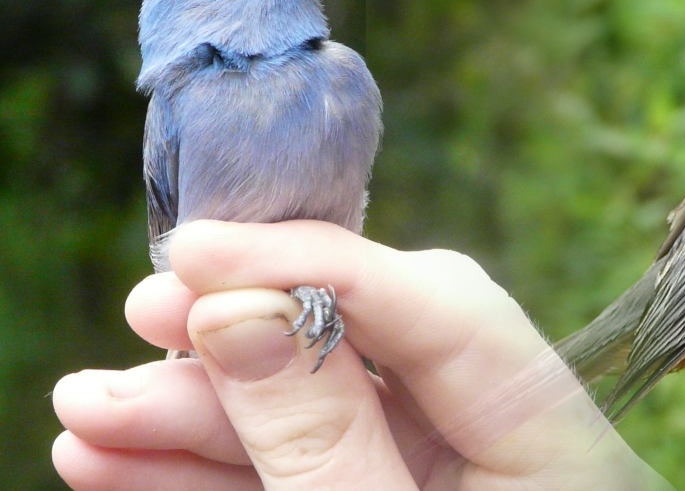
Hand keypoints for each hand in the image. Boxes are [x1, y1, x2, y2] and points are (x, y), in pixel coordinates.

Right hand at [52, 220, 670, 490]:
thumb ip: (321, 437)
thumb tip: (245, 309)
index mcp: (556, 448)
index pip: (445, 308)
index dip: (318, 261)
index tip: (196, 253)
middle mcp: (516, 456)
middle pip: (376, 358)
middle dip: (244, 344)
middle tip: (136, 327)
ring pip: (330, 424)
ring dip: (207, 417)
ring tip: (89, 415)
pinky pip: (317, 478)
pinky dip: (223, 475)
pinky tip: (127, 465)